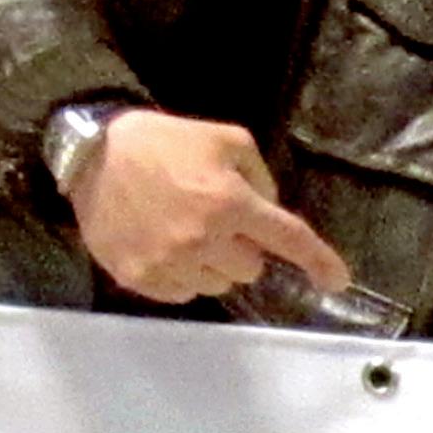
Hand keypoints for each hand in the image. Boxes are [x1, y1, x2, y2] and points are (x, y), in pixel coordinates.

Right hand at [69, 111, 350, 303]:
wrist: (95, 154)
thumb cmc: (165, 142)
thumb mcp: (225, 138)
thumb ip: (259, 175)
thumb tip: (269, 212)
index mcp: (229, 202)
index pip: (286, 238)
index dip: (318, 261)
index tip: (337, 280)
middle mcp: (203, 240)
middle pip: (251, 269)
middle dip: (243, 248)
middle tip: (217, 221)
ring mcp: (169, 263)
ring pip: (217, 285)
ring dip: (213, 264)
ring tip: (185, 231)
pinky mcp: (140, 278)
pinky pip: (183, 294)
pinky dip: (183, 276)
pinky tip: (165, 246)